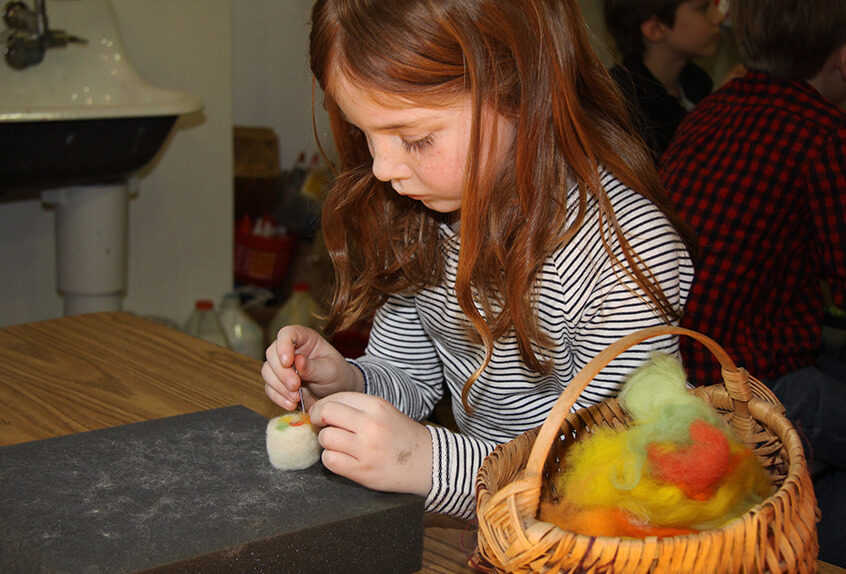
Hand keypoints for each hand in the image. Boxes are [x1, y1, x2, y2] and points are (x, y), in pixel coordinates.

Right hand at [262, 325, 363, 410]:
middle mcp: (290, 349)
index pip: (286, 334)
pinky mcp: (278, 383)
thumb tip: (297, 361)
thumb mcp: (330, 370)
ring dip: (279, 386)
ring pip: (267, 371)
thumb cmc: (337, 375)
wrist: (337, 394)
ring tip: (296, 397)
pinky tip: (291, 404)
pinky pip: (269, 388)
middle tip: (295, 386)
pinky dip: (278, 397)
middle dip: (282, 372)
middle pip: (272, 353)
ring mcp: (281, 366)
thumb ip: (313, 366)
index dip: (283, 346)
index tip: (288, 362)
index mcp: (304, 338)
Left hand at [310, 392, 432, 496]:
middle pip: (326, 413)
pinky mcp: (362, 471)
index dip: (323, 405)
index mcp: (376, 406)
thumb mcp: (384, 411)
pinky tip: (342, 458)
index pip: (336, 398)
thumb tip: (322, 409)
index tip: (321, 413)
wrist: (427, 462)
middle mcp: (371, 425)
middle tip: (321, 426)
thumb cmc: (402, 436)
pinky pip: (330, 460)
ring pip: (326, 438)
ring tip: (337, 444)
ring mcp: (366, 449)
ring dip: (326, 441)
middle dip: (318, 419)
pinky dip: (331, 459)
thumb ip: (357, 408)